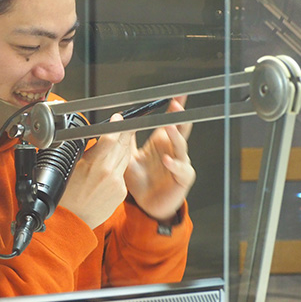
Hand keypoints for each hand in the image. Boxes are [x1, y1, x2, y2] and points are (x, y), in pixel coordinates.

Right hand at [59, 113, 131, 228]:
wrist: (73, 220)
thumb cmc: (66, 196)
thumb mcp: (71, 167)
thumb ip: (87, 152)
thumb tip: (95, 140)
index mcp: (95, 164)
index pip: (111, 138)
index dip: (117, 125)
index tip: (118, 118)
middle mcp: (109, 173)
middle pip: (122, 146)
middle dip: (124, 133)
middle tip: (125, 124)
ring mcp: (118, 183)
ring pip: (125, 158)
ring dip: (124, 147)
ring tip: (122, 139)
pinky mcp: (121, 192)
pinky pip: (123, 173)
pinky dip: (119, 166)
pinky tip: (115, 163)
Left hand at [124, 96, 195, 221]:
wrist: (146, 205)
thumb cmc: (140, 182)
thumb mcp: (128, 158)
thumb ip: (125, 141)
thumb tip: (118, 124)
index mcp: (160, 143)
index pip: (169, 121)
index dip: (173, 109)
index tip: (175, 95)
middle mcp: (172, 151)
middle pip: (180, 129)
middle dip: (179, 116)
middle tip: (176, 105)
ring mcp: (179, 163)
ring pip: (181, 146)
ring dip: (176, 136)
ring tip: (169, 127)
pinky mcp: (182, 178)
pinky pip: (181, 169)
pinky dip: (174, 164)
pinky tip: (167, 160)